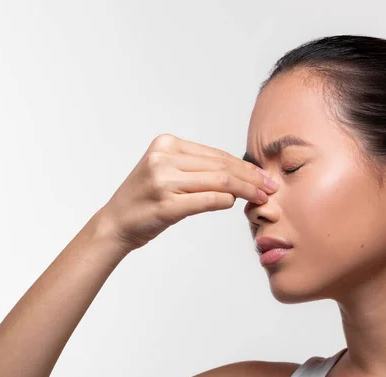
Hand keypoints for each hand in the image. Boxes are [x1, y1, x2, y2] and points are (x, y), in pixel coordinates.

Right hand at [96, 134, 277, 251]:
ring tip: (262, 197)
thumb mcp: (167, 172)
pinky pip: (207, 199)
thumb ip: (198, 168)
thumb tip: (240, 172)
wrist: (114, 224)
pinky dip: (226, 200)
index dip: (243, 165)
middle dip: (251, 177)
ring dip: (245, 189)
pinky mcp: (166, 204)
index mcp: (166, 145)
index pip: (215, 154)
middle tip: (270, 186)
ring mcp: (163, 181)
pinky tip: (236, 203)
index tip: (262, 175)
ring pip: (219, 180)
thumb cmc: (145, 200)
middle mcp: (163, 158)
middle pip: (220, 166)